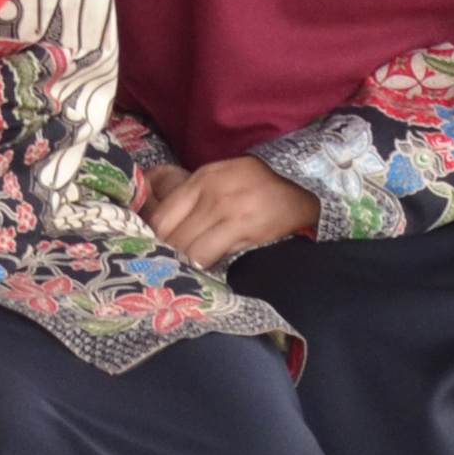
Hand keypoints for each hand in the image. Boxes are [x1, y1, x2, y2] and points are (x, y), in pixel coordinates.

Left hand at [135, 156, 320, 270]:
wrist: (302, 200)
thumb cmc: (258, 195)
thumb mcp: (223, 184)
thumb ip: (195, 200)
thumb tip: (162, 231)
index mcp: (202, 178)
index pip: (161, 215)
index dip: (152, 239)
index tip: (152, 255)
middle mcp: (211, 189)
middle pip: (170, 232)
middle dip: (164, 255)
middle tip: (162, 272)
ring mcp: (227, 206)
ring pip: (186, 246)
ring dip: (181, 264)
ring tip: (179, 276)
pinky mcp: (244, 225)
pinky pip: (207, 254)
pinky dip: (199, 267)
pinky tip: (200, 274)